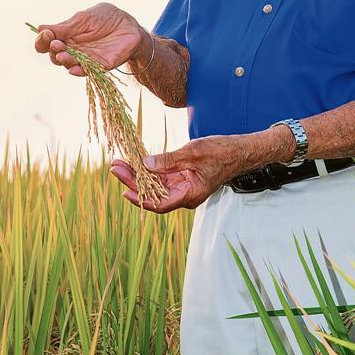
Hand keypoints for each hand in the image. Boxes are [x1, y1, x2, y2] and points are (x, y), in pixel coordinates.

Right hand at [34, 2, 145, 75]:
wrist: (129, 25)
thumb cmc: (106, 18)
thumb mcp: (84, 19)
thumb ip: (65, 27)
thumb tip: (40, 29)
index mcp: (66, 37)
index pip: (48, 43)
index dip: (43, 41)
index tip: (45, 35)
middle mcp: (73, 50)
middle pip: (55, 56)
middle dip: (53, 50)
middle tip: (56, 44)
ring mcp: (85, 59)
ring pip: (69, 64)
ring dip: (64, 61)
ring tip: (62, 55)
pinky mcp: (100, 66)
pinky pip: (87, 71)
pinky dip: (79, 71)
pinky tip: (73, 69)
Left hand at [110, 134, 260, 212]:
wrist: (239, 151)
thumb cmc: (222, 152)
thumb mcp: (194, 152)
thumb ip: (169, 160)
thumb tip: (145, 163)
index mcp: (190, 194)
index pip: (159, 203)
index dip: (139, 198)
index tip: (123, 188)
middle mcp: (184, 194)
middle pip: (153, 193)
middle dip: (133, 181)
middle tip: (115, 166)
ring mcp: (183, 186)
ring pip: (155, 185)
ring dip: (138, 174)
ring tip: (120, 162)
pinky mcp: (182, 177)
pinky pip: (162, 177)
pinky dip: (149, 169)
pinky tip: (136, 161)